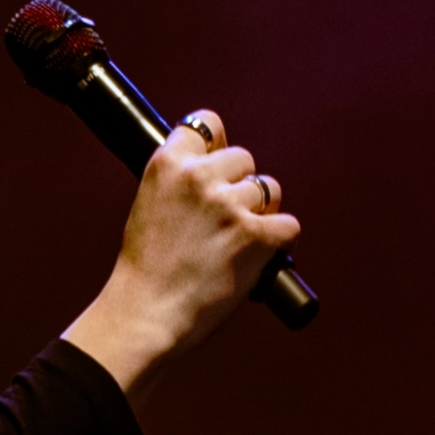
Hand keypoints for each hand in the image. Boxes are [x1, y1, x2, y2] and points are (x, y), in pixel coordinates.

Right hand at [62, 109, 299, 406]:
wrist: (147, 311)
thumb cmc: (146, 267)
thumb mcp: (149, 204)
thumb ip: (180, 182)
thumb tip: (217, 173)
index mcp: (166, 163)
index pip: (207, 123)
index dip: (216, 144)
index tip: (216, 163)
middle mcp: (199, 176)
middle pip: (244, 158)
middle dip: (241, 184)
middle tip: (225, 217)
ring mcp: (229, 204)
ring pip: (269, 189)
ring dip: (261, 212)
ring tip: (237, 241)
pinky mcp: (256, 235)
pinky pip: (289, 225)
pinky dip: (279, 242)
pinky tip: (257, 257)